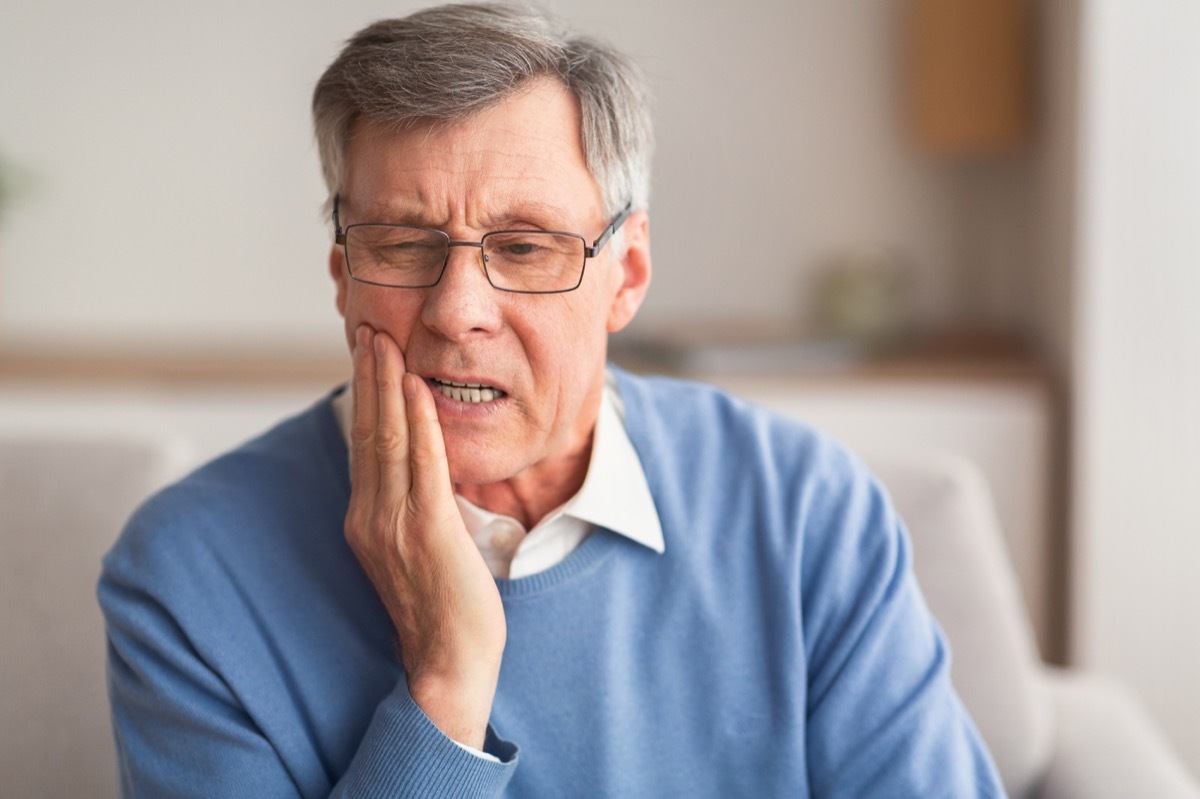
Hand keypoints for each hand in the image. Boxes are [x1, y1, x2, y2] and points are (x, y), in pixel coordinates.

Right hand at [344, 325, 505, 749]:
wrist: (449, 662)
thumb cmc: (442, 607)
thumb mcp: (417, 548)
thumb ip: (412, 506)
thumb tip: (424, 469)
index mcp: (365, 520)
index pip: (364, 444)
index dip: (364, 397)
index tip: (366, 355)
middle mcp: (371, 517)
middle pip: (368, 432)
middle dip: (368, 377)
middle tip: (368, 329)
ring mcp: (394, 524)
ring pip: (389, 440)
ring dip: (387, 386)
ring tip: (385, 342)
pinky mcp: (426, 531)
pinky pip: (421, 464)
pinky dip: (418, 421)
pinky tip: (418, 388)